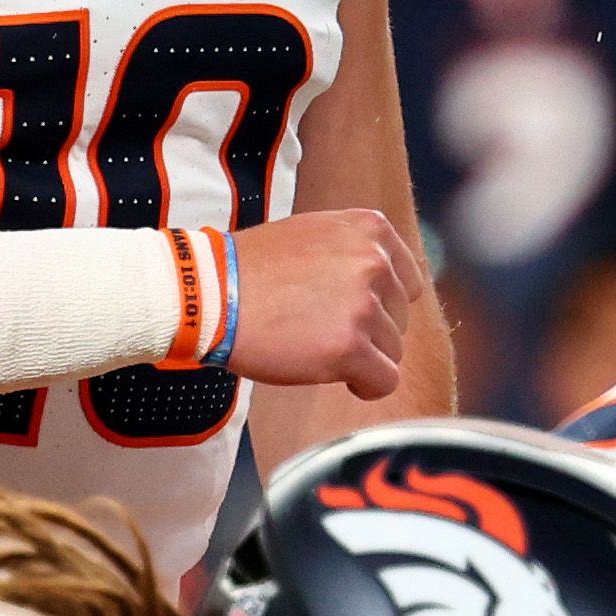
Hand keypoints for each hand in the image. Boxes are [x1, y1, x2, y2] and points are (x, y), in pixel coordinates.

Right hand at [229, 208, 423, 402]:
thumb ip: (355, 251)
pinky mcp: (348, 347)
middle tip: (319, 330)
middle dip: (368, 332)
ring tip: (314, 346)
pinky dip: (364, 385)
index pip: (407, 282)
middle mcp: (373, 262)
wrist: (208, 293)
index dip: (381, 305)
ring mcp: (363, 305)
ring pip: (392, 351)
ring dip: (361, 357)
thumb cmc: (251, 269)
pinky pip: (384, 380)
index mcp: (369, 230)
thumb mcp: (314, 234)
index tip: (349, 313)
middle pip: (400, 319)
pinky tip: (337, 377)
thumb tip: (390, 285)